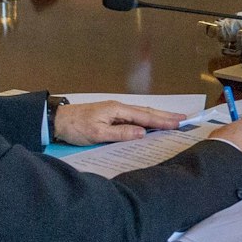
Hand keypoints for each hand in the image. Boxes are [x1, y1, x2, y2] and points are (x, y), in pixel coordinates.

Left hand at [53, 100, 186, 144]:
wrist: (57, 121)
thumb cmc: (76, 127)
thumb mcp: (97, 133)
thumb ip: (120, 133)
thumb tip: (142, 133)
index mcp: (118, 110)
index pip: (145, 116)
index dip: (163, 121)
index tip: (179, 123)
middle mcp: (119, 108)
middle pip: (147, 112)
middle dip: (166, 116)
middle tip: (184, 119)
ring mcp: (115, 111)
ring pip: (142, 113)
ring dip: (158, 117)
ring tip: (173, 120)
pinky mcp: (111, 116)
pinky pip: (134, 117)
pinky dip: (147, 119)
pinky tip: (151, 123)